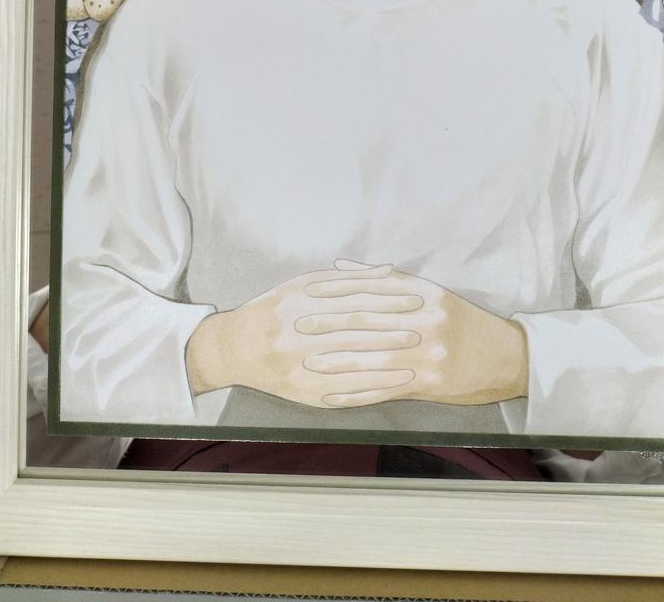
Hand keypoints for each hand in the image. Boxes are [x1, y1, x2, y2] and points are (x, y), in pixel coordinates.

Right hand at [184, 262, 422, 407]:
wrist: (237, 347)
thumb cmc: (277, 309)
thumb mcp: (304, 283)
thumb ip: (346, 278)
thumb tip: (390, 269)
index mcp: (304, 301)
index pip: (356, 299)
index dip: (389, 299)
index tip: (417, 297)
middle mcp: (302, 333)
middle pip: (358, 330)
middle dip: (395, 328)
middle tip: (427, 327)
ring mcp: (304, 366)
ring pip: (355, 362)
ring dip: (391, 360)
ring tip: (420, 356)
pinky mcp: (307, 393)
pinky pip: (347, 391)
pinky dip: (375, 387)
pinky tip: (398, 384)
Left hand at [297, 261, 528, 407]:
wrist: (506, 357)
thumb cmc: (464, 322)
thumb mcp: (432, 293)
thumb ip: (386, 281)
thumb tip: (341, 265)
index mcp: (422, 295)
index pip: (371, 290)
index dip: (337, 291)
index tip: (307, 292)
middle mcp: (424, 321)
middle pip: (368, 322)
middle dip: (329, 325)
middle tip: (296, 326)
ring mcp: (426, 355)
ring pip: (372, 358)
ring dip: (336, 362)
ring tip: (306, 363)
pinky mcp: (428, 384)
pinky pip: (385, 390)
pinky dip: (356, 394)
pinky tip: (332, 397)